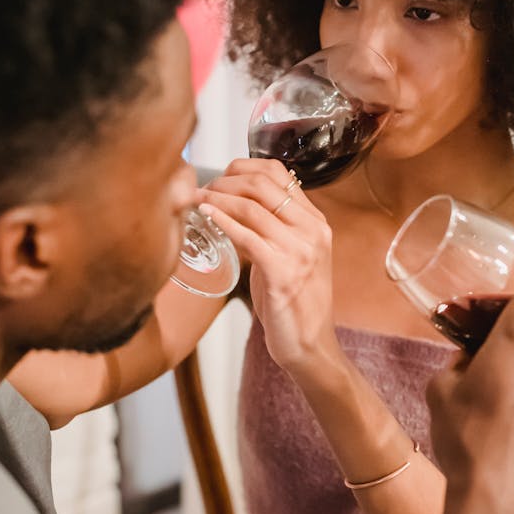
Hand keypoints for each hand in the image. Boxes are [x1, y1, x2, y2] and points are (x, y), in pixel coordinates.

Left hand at [197, 159, 339, 372]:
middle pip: (264, 184)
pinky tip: (206, 216)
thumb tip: (235, 208)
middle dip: (225, 180)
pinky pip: (247, 236)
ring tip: (197, 200)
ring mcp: (301, 251)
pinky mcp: (283, 272)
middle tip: (203, 188)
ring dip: (218, 198)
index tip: (221, 175)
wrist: (310, 346)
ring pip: (252, 207)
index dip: (244, 167)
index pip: (280, 174)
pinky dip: (222, 222)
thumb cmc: (295, 304)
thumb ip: (272, 231)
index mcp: (316, 223)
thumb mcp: (290, 257)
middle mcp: (313, 231)